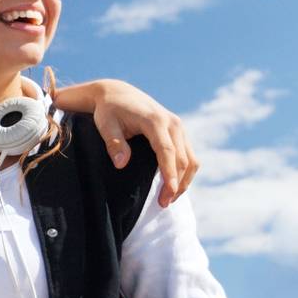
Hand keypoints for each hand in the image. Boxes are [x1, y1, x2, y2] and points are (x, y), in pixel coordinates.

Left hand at [88, 79, 198, 205]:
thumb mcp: (105, 125)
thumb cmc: (108, 111)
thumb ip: (114, 143)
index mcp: (154, 120)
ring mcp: (178, 127)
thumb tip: (121, 164)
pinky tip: (174, 185)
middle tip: (163, 204)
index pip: (166, 151)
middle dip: (177, 183)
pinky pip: (189, 155)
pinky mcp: (179, 132)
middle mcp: (172, 123)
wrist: (118, 93)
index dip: (169, 173)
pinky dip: (185, 171)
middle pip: (183, 159)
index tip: (168, 193)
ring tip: (169, 199)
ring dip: (184, 180)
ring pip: (191, 159)